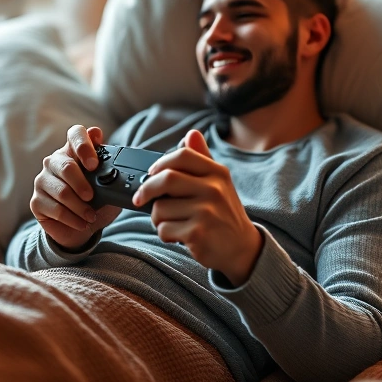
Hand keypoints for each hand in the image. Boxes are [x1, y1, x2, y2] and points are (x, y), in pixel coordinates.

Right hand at [30, 125, 121, 250]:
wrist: (82, 229)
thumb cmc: (97, 202)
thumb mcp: (109, 187)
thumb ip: (111, 173)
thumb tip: (118, 170)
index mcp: (74, 151)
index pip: (75, 134)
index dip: (84, 145)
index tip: (94, 164)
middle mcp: (55, 161)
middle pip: (67, 166)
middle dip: (82, 184)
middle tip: (92, 197)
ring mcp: (43, 180)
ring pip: (62, 191)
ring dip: (80, 207)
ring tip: (91, 216)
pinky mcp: (36, 201)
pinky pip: (55, 209)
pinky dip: (72, 219)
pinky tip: (82, 223)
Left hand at [133, 129, 262, 285]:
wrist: (242, 247)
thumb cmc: (224, 213)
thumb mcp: (219, 183)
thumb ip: (203, 159)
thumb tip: (191, 134)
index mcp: (217, 173)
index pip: (182, 155)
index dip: (160, 163)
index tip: (150, 174)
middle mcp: (214, 189)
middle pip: (166, 179)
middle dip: (146, 190)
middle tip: (140, 199)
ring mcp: (206, 211)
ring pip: (160, 208)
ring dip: (158, 219)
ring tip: (172, 222)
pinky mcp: (198, 232)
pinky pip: (164, 229)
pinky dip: (165, 234)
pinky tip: (179, 236)